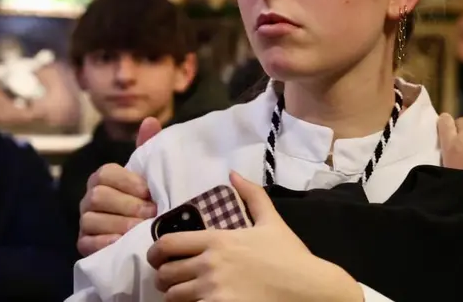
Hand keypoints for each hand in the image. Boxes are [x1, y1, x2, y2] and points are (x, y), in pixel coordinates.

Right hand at [77, 117, 162, 255]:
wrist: (146, 229)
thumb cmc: (147, 196)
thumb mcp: (149, 173)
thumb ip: (149, 147)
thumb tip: (150, 121)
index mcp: (104, 177)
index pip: (106, 173)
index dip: (128, 182)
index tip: (149, 191)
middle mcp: (90, 197)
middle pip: (98, 196)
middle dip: (128, 205)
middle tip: (152, 212)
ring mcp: (85, 221)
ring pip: (92, 219)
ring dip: (120, 224)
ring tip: (142, 228)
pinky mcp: (84, 243)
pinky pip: (88, 242)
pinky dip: (105, 242)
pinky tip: (123, 242)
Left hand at [148, 172, 363, 301]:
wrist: (307, 288)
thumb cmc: (289, 255)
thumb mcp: (272, 221)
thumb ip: (252, 195)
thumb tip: (233, 174)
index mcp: (219, 240)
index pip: (168, 244)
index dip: (155, 252)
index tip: (158, 258)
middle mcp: (209, 265)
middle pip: (165, 273)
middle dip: (164, 277)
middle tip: (172, 279)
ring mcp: (212, 291)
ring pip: (173, 296)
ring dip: (175, 295)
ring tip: (185, 294)